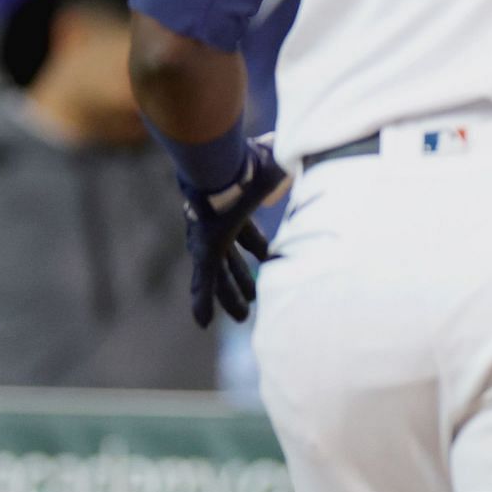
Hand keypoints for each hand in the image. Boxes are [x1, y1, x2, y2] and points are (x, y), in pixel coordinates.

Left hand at [181, 134, 288, 326]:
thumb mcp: (275, 174)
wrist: (223, 171)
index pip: (250, 237)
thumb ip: (283, 177)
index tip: (268, 257)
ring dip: (231, 296)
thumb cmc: (252, 169)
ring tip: (242, 317)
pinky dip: (204, 301)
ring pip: (219, 276)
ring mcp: (209, 239)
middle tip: (253, 296)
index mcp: (238, 210)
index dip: (258, 247)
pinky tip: (202, 322)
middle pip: (233, 260)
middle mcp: (221, 227)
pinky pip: (205, 281)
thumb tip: (288, 179)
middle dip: (242, 277)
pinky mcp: (204, 251)